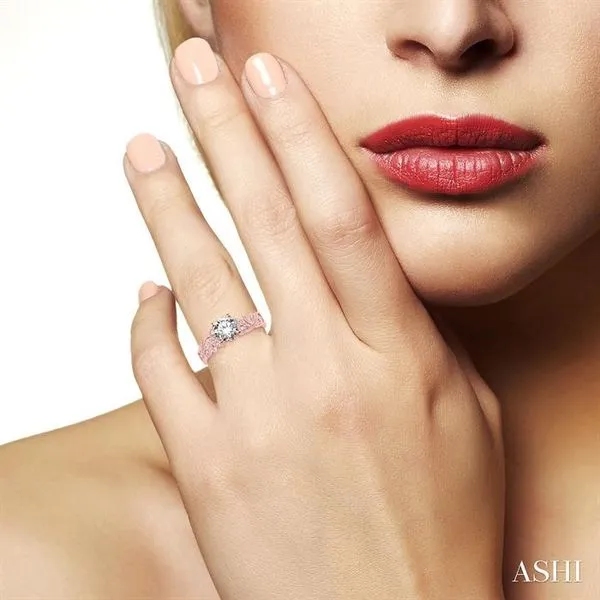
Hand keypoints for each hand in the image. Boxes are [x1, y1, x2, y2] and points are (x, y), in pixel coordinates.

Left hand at [125, 38, 505, 599]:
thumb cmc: (438, 527)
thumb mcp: (462, 415)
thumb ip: (415, 338)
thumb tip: (368, 281)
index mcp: (398, 358)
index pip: (341, 214)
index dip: (300, 133)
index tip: (269, 75)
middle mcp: (324, 374)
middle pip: (263, 221)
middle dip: (225, 129)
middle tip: (194, 68)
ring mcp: (258, 417)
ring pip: (197, 281)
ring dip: (167, 204)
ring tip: (144, 146)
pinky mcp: (208, 464)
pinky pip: (161, 367)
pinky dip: (145, 320)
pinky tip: (145, 291)